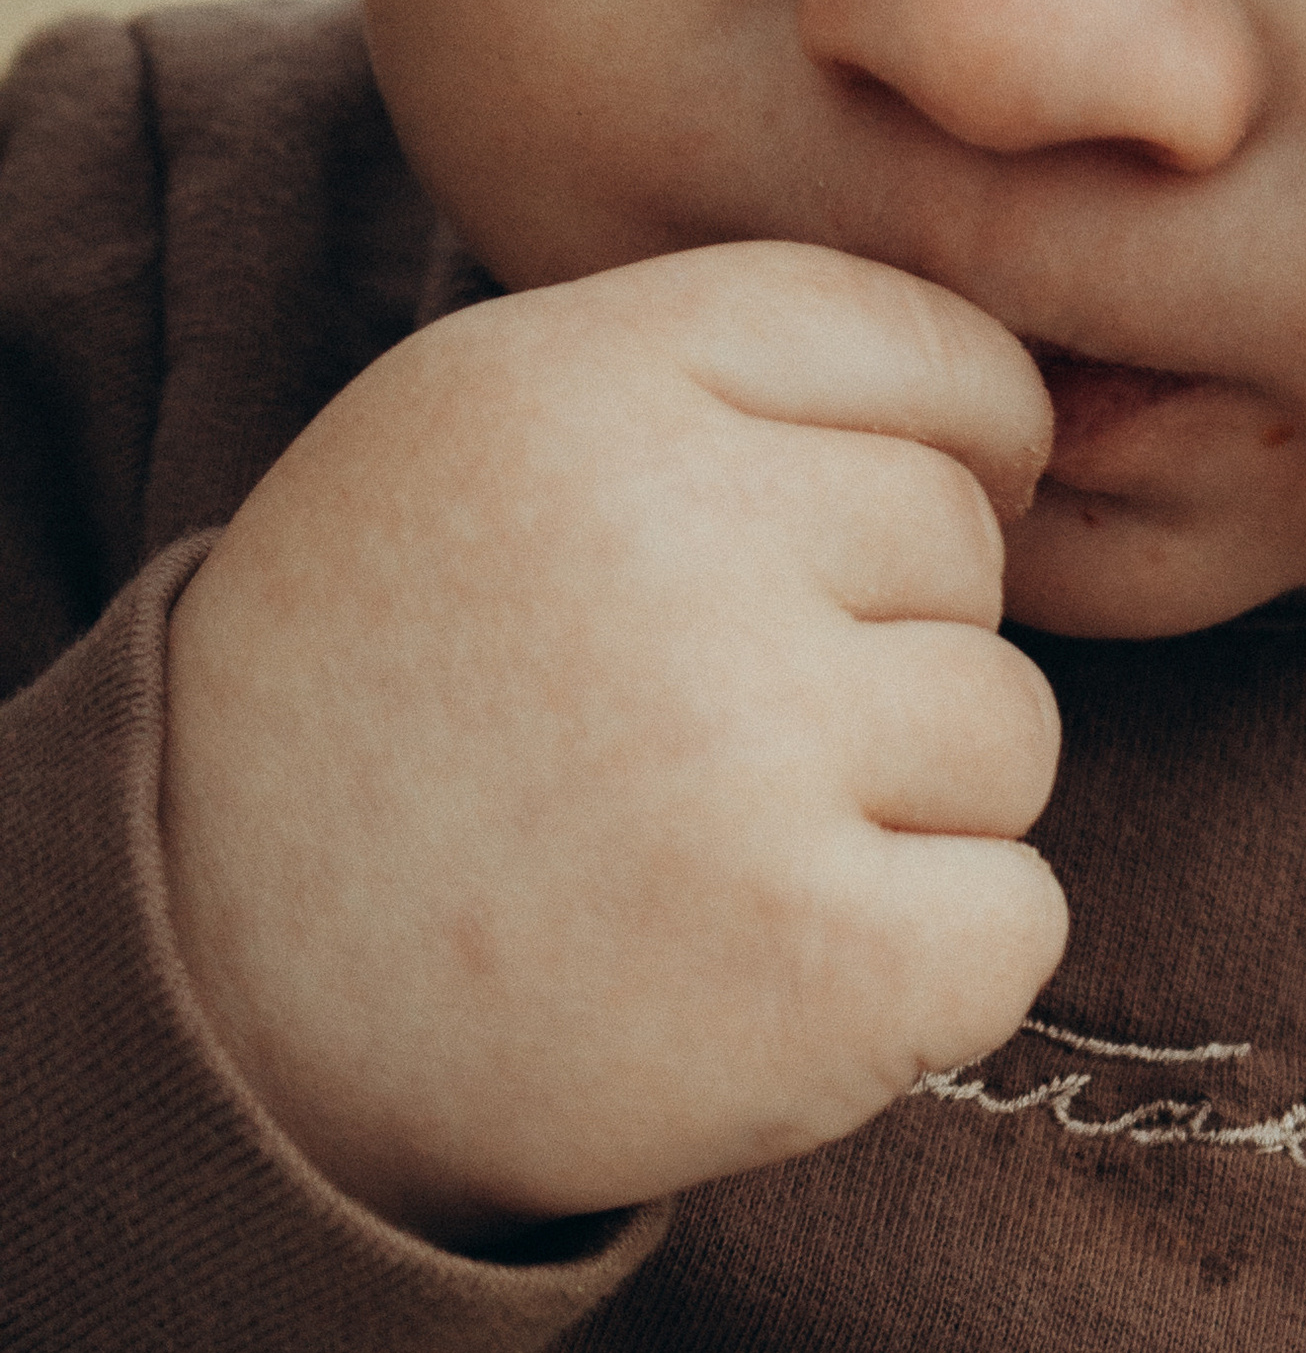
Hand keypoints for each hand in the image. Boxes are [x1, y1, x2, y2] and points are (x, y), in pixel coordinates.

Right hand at [161, 242, 1065, 1244]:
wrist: (228, 1008)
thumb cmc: (405, 705)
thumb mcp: (488, 449)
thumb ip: (719, 388)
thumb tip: (1030, 408)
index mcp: (578, 382)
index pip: (921, 344)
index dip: (950, 448)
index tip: (865, 549)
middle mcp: (664, 541)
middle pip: (965, 545)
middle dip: (883, 648)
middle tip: (698, 746)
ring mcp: (746, 754)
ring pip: (1007, 729)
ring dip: (907, 813)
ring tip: (710, 855)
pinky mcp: (819, 960)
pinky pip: (1018, 918)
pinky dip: (933, 970)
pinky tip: (770, 975)